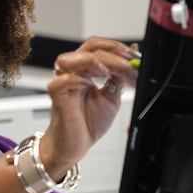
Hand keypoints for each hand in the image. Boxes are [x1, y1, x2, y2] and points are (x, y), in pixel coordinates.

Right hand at [41, 37, 137, 173]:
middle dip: (112, 52)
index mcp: (86, 70)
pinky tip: (90, 85)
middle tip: (128, 64)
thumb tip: (133, 59)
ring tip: (109, 73)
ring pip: (73, 58)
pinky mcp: (57, 95)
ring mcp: (64, 82)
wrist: (76, 145)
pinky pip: (63, 79)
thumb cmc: (88, 123)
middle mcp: (74, 72)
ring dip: (94, 61)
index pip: (99, 47)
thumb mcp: (112, 97)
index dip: (117, 48)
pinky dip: (78, 78)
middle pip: (90, 48)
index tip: (135, 57)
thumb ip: (120, 78)